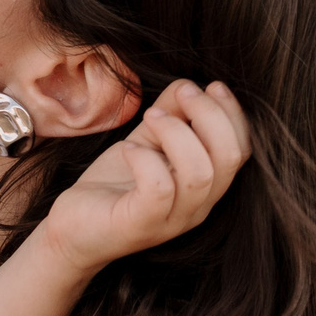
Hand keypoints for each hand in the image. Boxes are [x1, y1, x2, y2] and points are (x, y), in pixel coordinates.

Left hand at [36, 80, 249, 277]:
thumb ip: (170, 116)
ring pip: (199, 173)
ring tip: (150, 115)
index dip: (233, 114)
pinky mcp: (141, 225)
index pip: (241, 150)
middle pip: (229, 158)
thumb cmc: (114, 185)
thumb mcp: (146, 142)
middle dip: (210, 114)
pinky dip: (146, 159)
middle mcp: (197, 206)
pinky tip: (128, 148)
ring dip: (176, 132)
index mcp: (206, 186)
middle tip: (182, 92)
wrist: (74, 229)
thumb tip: (187, 85)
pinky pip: (159, 189)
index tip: (213, 86)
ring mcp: (172, 220)